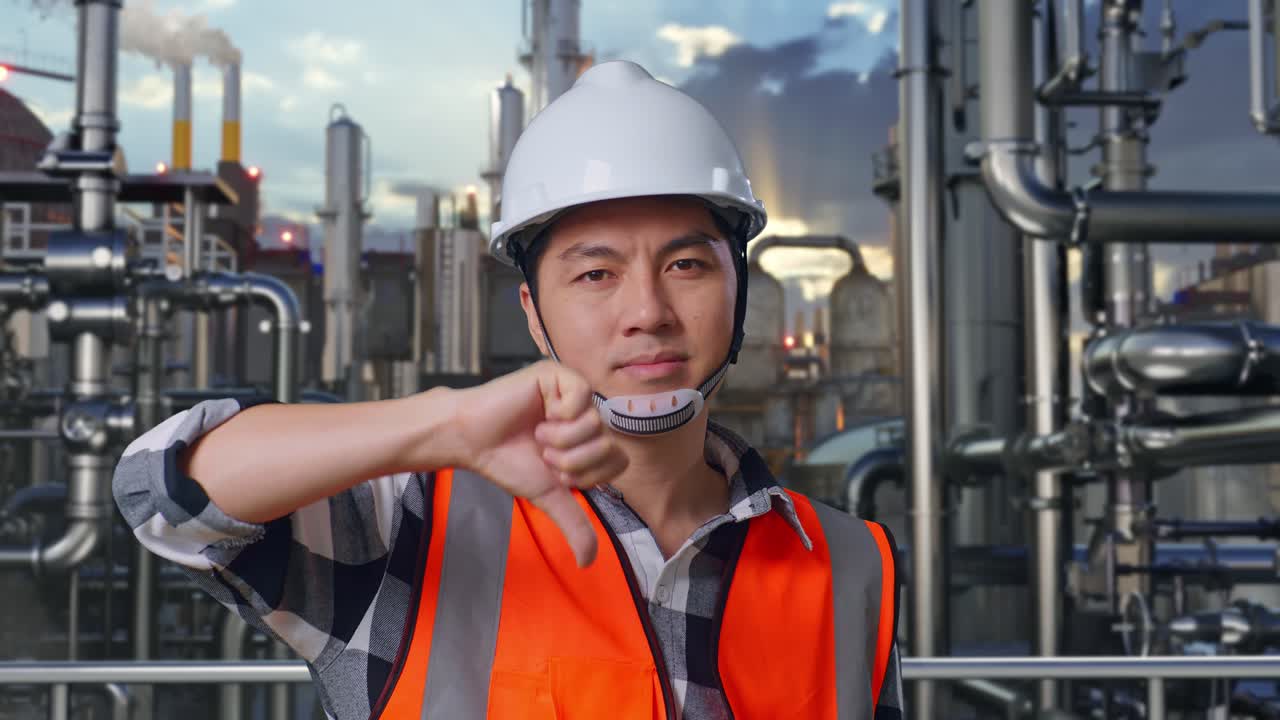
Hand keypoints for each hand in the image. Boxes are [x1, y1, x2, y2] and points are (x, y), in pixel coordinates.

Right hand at [446, 360, 627, 566]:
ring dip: (560, 439)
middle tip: (544, 453)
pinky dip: (559, 414)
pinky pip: (582, 397)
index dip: (588, 474)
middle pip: (608, 444)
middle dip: (571, 460)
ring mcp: (574, 394)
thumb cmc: (506, 461)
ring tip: (537, 434)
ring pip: (594, 423)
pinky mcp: (559, 375)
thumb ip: (573, 524)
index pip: (618, 461)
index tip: (557, 473)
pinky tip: (539, 414)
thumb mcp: (547, 496)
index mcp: (588, 441)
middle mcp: (586, 416)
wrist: (473, 440)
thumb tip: (588, 562)